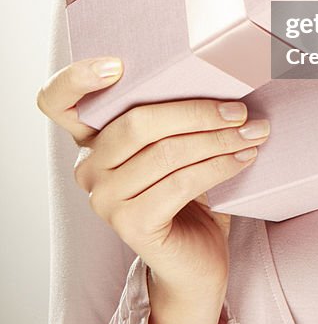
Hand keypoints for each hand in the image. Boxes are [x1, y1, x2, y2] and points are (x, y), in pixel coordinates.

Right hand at [35, 57, 270, 294]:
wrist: (196, 259)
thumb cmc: (189, 190)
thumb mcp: (176, 142)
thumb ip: (174, 112)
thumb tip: (220, 74)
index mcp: (92, 139)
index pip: (58, 100)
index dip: (76, 77)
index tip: (116, 64)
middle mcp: (89, 167)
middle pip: (137, 123)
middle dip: (197, 111)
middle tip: (240, 109)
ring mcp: (105, 199)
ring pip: (166, 153)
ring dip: (219, 139)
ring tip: (254, 132)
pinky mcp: (130, 225)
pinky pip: (181, 183)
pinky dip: (219, 165)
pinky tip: (244, 157)